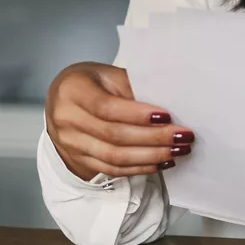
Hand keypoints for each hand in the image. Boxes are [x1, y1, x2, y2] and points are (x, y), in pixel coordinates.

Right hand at [45, 62, 194, 180]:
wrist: (62, 100)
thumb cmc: (90, 83)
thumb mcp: (107, 74)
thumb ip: (131, 87)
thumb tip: (168, 103)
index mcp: (73, 90)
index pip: (106, 107)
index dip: (137, 115)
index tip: (166, 117)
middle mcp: (67, 118)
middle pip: (114, 135)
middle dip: (154, 138)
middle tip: (183, 136)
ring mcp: (71, 143)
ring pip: (115, 157)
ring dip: (151, 156)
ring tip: (178, 150)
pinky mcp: (79, 160)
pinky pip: (113, 169)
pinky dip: (140, 167)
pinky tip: (161, 162)